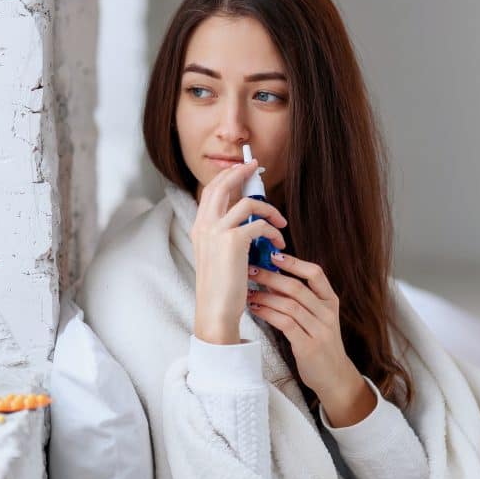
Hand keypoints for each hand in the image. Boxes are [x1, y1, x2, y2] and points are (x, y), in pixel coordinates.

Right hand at [189, 159, 287, 344]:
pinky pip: (260, 224)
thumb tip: (245, 222)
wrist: (215, 310)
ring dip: (269, 209)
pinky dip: (274, 231)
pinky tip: (278, 243)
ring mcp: (217, 231)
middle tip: (256, 167)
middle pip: (222, 185)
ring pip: (247, 203)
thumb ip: (224, 236)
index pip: (210, 191)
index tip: (242, 170)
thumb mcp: (216, 256)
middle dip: (241, 172)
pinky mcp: (234, 241)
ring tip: (281, 222)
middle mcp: (204, 225)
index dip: (226, 177)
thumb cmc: (220, 288)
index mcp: (198, 228)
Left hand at [245, 252, 375, 425]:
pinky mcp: (309, 346)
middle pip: (297, 287)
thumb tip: (271, 277)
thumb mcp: (318, 318)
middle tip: (250, 270)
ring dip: (265, 295)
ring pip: (289, 305)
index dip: (294, 262)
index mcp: (330, 302)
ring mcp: (320, 330)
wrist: (334, 377)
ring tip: (248, 291)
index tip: (273, 254)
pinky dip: (267, 313)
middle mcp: (327, 313)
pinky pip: (285, 324)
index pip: (315, 274)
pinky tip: (255, 309)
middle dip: (271, 276)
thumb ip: (302, 300)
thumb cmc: (320, 344)